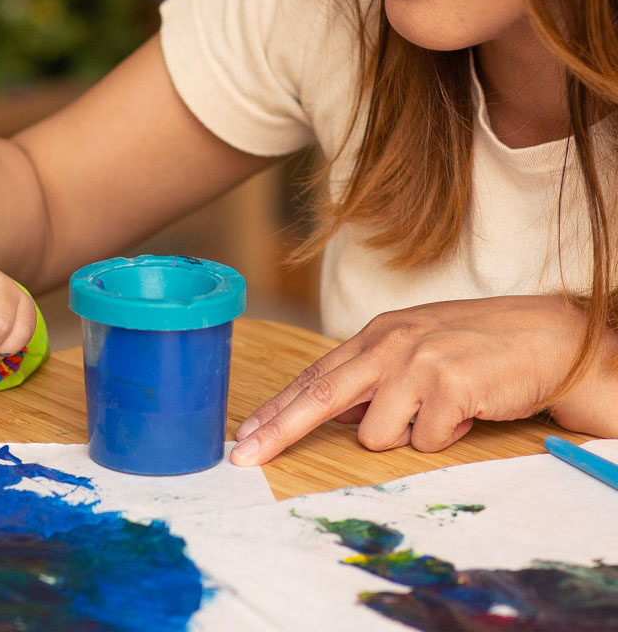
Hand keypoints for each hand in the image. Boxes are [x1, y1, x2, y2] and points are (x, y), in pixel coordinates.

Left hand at [230, 295, 598, 465]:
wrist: (544, 336)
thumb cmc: (477, 345)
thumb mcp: (416, 348)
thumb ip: (375, 375)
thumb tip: (337, 414)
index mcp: (376, 335)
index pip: (315, 376)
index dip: (278, 407)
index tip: (245, 433)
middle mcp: (389, 344)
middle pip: (320, 395)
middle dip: (278, 430)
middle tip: (246, 456)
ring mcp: (417, 363)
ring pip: (377, 434)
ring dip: (406, 435)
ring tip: (440, 412)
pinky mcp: (449, 386)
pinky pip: (424, 441)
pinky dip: (444, 437)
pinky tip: (465, 411)